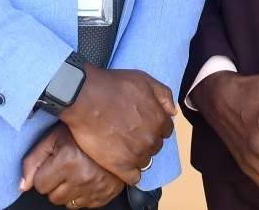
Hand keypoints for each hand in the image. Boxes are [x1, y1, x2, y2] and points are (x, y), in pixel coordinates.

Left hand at [20, 123, 124, 207]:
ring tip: (76, 172)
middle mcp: (83, 177)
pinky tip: (86, 178)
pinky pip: (83, 205)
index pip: (39, 185)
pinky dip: (82, 194)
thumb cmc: (81, 132)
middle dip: (55, 184)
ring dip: (68, 190)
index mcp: (68, 161)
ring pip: (67, 203)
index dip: (43, 173)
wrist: (114, 130)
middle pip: (52, 197)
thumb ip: (33, 161)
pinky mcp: (105, 195)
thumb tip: (22, 185)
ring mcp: (96, 188)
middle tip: (65, 166)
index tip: (53, 163)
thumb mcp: (52, 138)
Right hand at [61, 63, 174, 184]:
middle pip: (155, 145)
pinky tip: (121, 163)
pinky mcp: (121, 167)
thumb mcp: (144, 80)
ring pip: (145, 161)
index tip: (141, 122)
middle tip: (128, 131)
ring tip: (121, 145)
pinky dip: (130, 172)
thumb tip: (173, 111)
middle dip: (145, 139)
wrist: (86, 99)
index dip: (153, 125)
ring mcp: (137, 155)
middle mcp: (151, 140)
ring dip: (137, 155)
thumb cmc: (113, 86)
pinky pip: (133, 177)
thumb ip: (163, 94)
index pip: (165, 130)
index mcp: (159, 120)